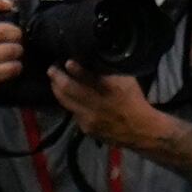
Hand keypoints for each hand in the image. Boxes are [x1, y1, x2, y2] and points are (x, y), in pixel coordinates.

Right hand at [0, 0, 24, 115]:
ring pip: (12, 49)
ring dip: (17, 53)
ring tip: (12, 56)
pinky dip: (16, 68)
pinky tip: (10, 68)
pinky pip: (12, 67)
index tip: (9, 5)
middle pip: (5, 29)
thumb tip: (9, 12)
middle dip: (16, 34)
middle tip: (15, 40)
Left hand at [50, 65, 167, 150]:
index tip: (66, 61)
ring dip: (57, 89)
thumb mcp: (127, 82)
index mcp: (111, 89)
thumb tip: (92, 61)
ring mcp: (89, 117)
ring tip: (53, 80)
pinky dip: (69, 103)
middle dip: (57, 77)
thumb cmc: (133, 101)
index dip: (75, 69)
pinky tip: (67, 97)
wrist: (139, 130)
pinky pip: (73, 112)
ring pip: (66, 101)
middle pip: (69, 89)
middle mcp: (97, 104)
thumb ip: (109, 72)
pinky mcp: (85, 128)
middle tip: (51, 68)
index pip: (88, 77)